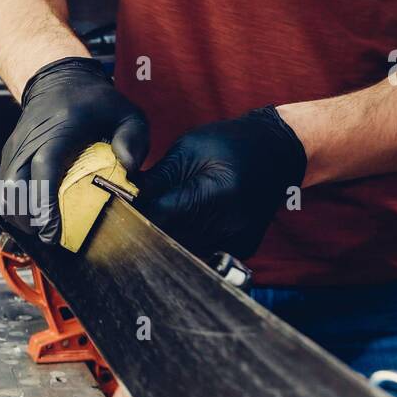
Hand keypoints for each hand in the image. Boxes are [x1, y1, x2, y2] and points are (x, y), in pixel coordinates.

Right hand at [0, 56, 148, 243]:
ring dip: (21, 216)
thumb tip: (129, 172)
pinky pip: (5, 189)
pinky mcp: (8, 157)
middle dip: (29, 219)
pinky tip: (36, 217)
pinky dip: (17, 207)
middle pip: (14, 188)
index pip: (44, 169)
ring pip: (4, 193)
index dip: (45, 204)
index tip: (52, 232)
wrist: (57, 80)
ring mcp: (15, 149)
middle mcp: (29, 140)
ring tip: (44, 229)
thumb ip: (134, 140)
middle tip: (52, 237)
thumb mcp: (126, 113)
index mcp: (59, 129)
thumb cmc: (95, 102)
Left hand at [136, 106, 306, 259]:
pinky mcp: (242, 250)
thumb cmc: (230, 144)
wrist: (278, 153)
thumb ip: (158, 177)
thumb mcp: (189, 149)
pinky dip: (186, 240)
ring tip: (153, 219)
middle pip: (171, 238)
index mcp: (217, 193)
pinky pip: (202, 252)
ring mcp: (238, 241)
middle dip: (146, 228)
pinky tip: (182, 224)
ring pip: (184, 250)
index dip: (136, 214)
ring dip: (164, 238)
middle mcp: (231, 223)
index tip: (119, 208)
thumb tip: (124, 193)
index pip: (162, 216)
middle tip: (128, 216)